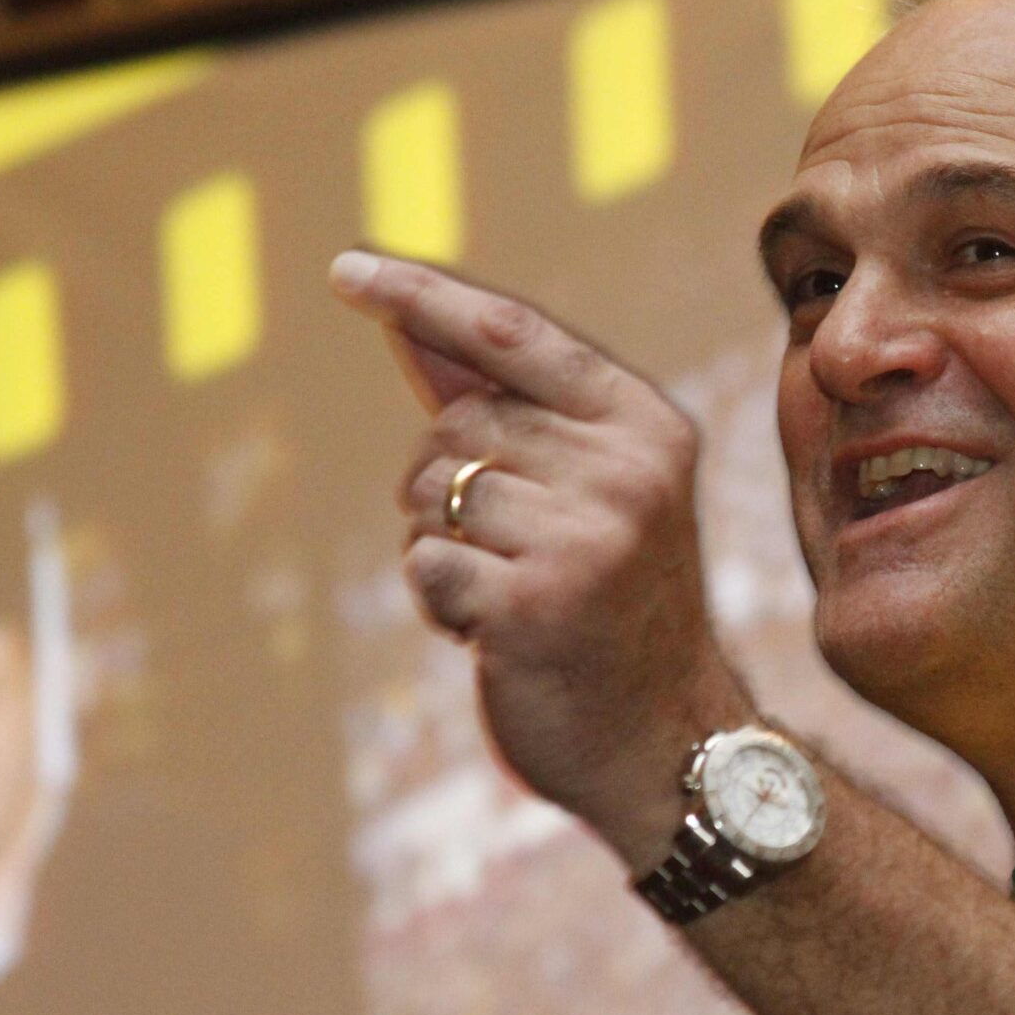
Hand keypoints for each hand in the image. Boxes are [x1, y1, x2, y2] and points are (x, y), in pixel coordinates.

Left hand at [330, 251, 751, 866]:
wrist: (668, 744)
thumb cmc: (615, 611)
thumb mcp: (592, 495)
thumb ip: (510, 410)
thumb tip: (410, 324)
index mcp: (645, 427)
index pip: (513, 334)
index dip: (423, 296)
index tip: (346, 270)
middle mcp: (625, 472)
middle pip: (457, 424)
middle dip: (446, 486)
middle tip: (508, 554)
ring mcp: (585, 538)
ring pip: (431, 495)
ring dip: (440, 549)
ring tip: (506, 596)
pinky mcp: (535, 604)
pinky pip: (426, 566)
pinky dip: (437, 603)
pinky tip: (492, 635)